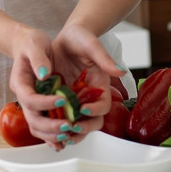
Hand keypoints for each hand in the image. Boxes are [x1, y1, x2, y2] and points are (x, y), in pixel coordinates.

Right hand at [7, 26, 68, 147]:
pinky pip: (43, 125)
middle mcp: (24, 96)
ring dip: (51, 134)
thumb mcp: (35, 44)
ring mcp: (32, 103)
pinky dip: (52, 135)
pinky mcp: (40, 105)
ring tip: (68, 135)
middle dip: (49, 126)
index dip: (45, 103)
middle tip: (67, 126)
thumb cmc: (31, 43)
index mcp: (21, 82)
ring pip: (37, 126)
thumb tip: (44, 74)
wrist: (27, 44)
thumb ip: (38, 58)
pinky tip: (64, 141)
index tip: (61, 101)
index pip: (30, 99)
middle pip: (32, 119)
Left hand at [46, 25, 116, 145]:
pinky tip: (49, 129)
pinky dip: (57, 126)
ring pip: (77, 123)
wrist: (66, 36)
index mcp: (100, 85)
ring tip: (60, 134)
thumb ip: (105, 58)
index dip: (95, 110)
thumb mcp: (92, 46)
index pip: (103, 105)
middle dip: (83, 128)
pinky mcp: (61, 99)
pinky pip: (61, 117)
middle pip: (92, 121)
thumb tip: (121, 70)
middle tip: (71, 127)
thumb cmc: (82, 38)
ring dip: (70, 132)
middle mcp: (89, 96)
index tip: (83, 108)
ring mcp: (75, 99)